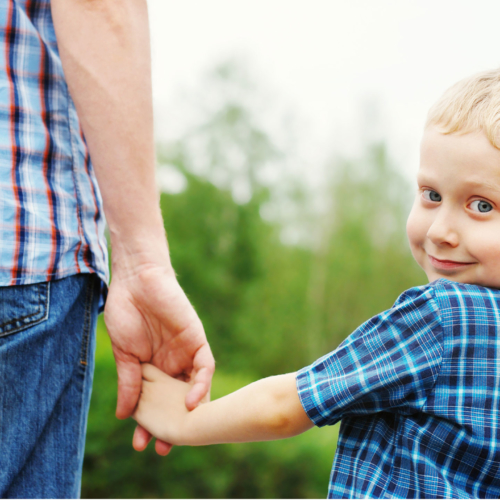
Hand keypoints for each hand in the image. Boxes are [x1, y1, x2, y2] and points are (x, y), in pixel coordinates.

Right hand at [104, 263, 214, 454]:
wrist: (136, 280)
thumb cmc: (126, 312)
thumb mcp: (124, 354)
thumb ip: (129, 383)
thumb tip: (124, 416)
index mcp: (154, 369)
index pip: (157, 402)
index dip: (151, 423)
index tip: (142, 443)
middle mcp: (173, 364)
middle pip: (178, 400)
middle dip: (173, 424)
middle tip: (164, 448)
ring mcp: (186, 353)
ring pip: (195, 388)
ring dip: (191, 411)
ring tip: (179, 434)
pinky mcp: (197, 339)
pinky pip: (205, 366)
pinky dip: (201, 384)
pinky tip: (193, 401)